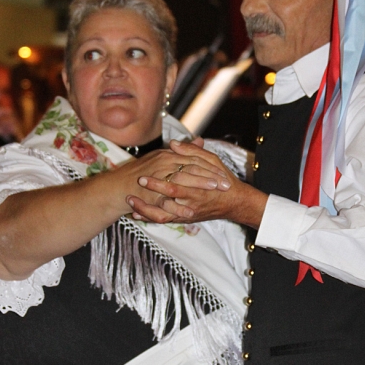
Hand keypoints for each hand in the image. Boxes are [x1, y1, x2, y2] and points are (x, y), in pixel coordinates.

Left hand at [126, 139, 267, 228]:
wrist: (234, 203)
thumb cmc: (223, 179)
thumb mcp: (213, 161)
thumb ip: (193, 152)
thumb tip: (174, 143)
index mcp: (198, 182)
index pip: (176, 180)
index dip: (157, 179)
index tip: (142, 174)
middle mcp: (192, 198)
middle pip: (168, 196)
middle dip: (149, 192)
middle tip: (133, 187)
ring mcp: (187, 210)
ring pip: (164, 213)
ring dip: (146, 209)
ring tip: (130, 203)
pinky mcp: (184, 218)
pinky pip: (165, 220)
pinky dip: (150, 217)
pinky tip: (136, 215)